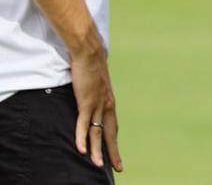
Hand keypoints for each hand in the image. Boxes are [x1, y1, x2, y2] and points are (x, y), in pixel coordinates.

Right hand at [70, 42, 121, 171]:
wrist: (89, 53)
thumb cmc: (91, 67)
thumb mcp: (96, 84)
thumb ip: (95, 94)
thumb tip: (91, 99)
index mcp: (109, 102)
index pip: (113, 127)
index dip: (114, 142)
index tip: (118, 157)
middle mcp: (106, 105)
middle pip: (110, 134)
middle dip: (113, 152)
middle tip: (118, 168)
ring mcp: (97, 105)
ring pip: (97, 133)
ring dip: (96, 151)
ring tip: (98, 166)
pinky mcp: (86, 102)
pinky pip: (83, 124)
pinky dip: (82, 138)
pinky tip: (81, 150)